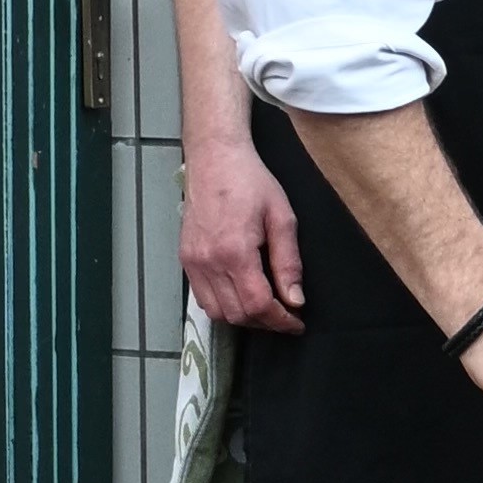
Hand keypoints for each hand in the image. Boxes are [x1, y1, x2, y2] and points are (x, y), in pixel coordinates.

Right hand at [180, 136, 304, 334]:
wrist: (215, 159)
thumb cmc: (251, 182)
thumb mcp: (281, 217)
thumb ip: (288, 262)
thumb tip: (295, 299)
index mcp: (235, 252)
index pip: (258, 305)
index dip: (280, 321)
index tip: (296, 323)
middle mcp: (209, 262)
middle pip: (237, 314)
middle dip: (265, 322)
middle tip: (286, 315)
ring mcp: (192, 262)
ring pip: (217, 312)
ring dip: (243, 317)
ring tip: (265, 308)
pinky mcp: (185, 259)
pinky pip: (202, 298)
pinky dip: (223, 305)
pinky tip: (241, 295)